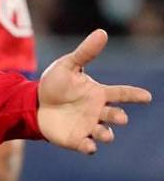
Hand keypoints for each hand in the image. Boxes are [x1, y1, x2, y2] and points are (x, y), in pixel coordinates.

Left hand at [37, 29, 150, 153]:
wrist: (33, 104)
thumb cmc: (55, 84)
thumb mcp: (68, 66)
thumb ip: (85, 52)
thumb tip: (102, 32)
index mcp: (99, 93)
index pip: (122, 93)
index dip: (135, 95)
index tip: (146, 96)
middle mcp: (98, 111)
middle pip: (115, 115)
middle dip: (119, 117)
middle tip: (120, 117)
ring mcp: (88, 126)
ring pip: (104, 133)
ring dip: (107, 134)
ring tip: (106, 134)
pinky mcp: (76, 139)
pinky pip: (87, 146)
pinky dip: (89, 147)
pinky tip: (89, 146)